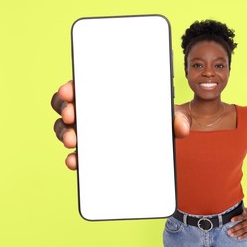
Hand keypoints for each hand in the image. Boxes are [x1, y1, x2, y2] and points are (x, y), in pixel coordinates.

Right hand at [51, 80, 190, 169]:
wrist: (159, 140)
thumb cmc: (157, 120)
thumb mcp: (168, 116)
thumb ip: (177, 119)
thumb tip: (181, 127)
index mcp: (108, 94)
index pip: (83, 86)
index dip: (72, 86)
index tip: (71, 90)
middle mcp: (94, 110)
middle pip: (68, 105)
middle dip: (66, 108)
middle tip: (71, 115)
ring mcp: (91, 131)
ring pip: (66, 128)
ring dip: (64, 133)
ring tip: (73, 140)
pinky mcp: (92, 150)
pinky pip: (77, 153)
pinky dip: (74, 157)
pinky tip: (76, 161)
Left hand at [227, 204, 246, 239]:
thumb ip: (241, 209)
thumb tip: (234, 206)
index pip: (241, 217)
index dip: (236, 218)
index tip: (231, 220)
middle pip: (241, 225)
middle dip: (234, 228)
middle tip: (228, 231)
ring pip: (243, 230)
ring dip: (237, 233)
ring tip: (231, 235)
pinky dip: (243, 236)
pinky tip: (238, 238)